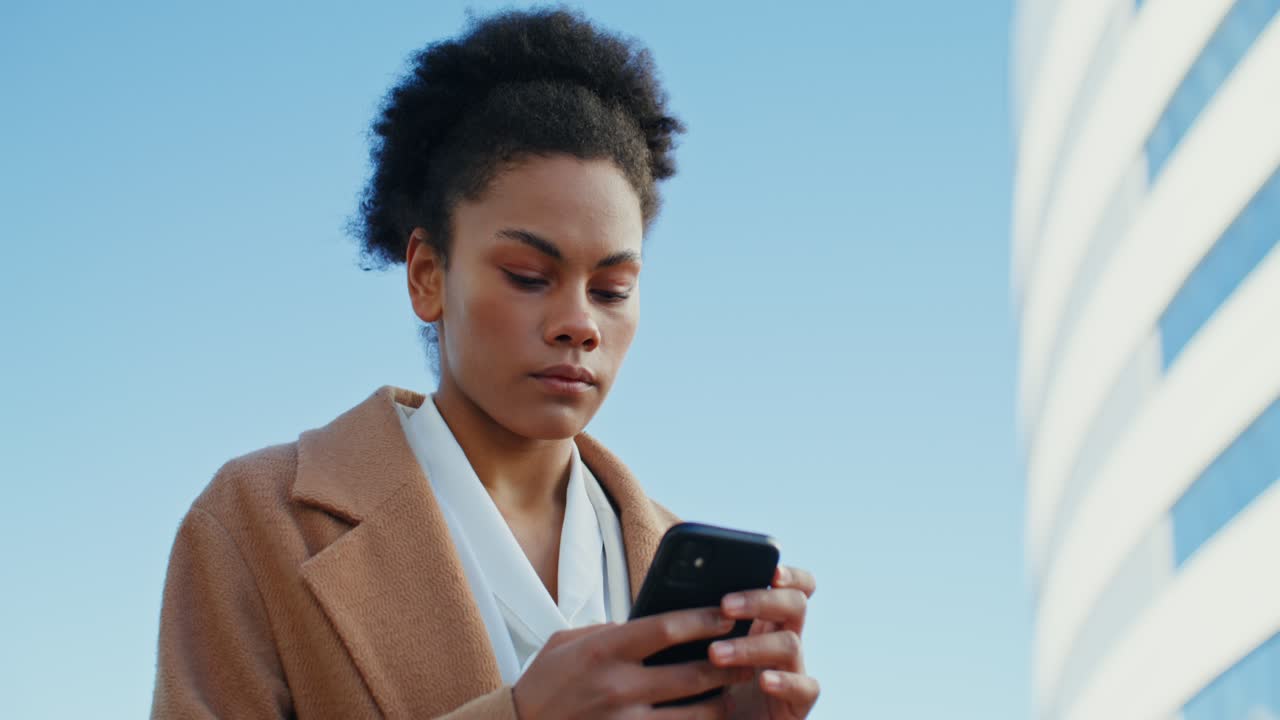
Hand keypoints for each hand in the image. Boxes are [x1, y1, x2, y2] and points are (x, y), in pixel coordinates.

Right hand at [512, 607, 738, 718]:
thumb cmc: (546, 681)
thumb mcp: (569, 642)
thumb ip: (611, 630)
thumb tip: (653, 622)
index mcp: (604, 650)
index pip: (666, 628)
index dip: (704, 619)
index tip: (728, 613)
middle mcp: (618, 687)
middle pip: (692, 674)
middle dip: (728, 663)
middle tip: (750, 654)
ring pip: (695, 715)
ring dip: (722, 702)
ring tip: (736, 691)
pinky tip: (711, 719)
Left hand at [710, 565, 818, 718]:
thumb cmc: (703, 686)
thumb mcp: (697, 648)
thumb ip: (697, 620)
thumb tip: (671, 589)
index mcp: (763, 621)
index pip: (793, 587)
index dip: (790, 575)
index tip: (771, 570)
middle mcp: (783, 640)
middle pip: (795, 604)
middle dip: (761, 600)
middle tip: (725, 605)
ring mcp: (793, 671)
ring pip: (790, 644)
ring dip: (752, 645)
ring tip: (715, 654)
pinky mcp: (797, 705)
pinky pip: (806, 687)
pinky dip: (785, 681)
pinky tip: (763, 681)